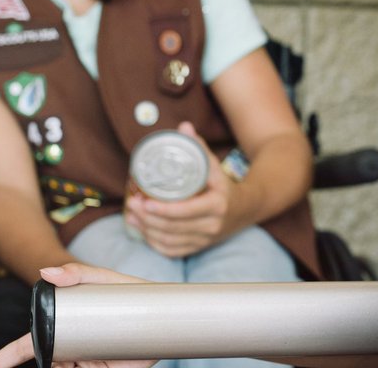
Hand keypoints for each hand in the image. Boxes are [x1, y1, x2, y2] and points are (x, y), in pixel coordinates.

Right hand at [0, 263, 155, 367]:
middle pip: (46, 362)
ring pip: (64, 367)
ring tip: (97, 353)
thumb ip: (79, 272)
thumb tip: (46, 272)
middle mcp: (69, 350)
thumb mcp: (106, 279)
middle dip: (45, 363)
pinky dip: (83, 366)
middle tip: (81, 354)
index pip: (25, 347)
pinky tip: (106, 360)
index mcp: (61, 329)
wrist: (168, 313)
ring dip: (72, 364)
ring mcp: (86, 364)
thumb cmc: (132, 292)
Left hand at [123, 123, 238, 257]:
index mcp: (217, 205)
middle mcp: (212, 225)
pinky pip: (173, 251)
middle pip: (173, 227)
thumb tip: (184, 127)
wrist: (246, 210)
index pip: (186, 211)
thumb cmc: (225, 185)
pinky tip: (143, 231)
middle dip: (147, 218)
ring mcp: (205, 239)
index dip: (162, 209)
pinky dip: (155, 243)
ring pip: (170, 240)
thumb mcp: (215, 166)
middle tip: (131, 205)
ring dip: (147, 230)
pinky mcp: (199, 247)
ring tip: (131, 216)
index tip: (144, 200)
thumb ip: (199, 148)